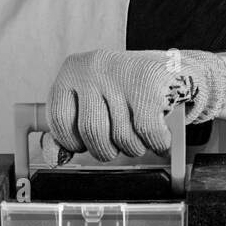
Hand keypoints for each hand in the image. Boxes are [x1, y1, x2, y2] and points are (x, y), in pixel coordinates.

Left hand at [46, 49, 225, 161]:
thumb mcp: (89, 102)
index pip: (59, 119)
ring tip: (138, 135)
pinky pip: (148, 133)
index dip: (72, 141)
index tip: (83, 144)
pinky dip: (156, 143)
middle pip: (91, 132)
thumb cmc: (124, 91)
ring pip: (121, 136)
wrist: (172, 70)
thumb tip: (53, 157)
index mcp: (71, 71)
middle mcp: (93, 68)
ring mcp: (122, 75)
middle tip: (115, 145)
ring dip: (133, 148)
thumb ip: (68, 130)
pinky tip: (158, 137)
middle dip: (105, 149)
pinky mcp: (150, 86)